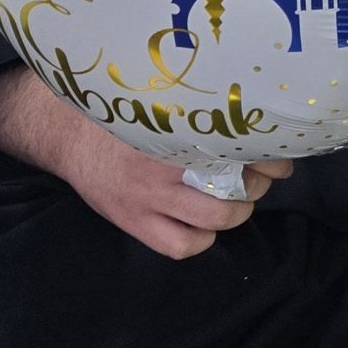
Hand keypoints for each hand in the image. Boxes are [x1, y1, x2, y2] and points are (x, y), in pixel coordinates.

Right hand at [0, 67, 291, 259]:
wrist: (67, 133)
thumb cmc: (125, 113)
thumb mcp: (164, 101)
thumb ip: (201, 108)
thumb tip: (253, 107)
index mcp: (178, 128)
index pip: (243, 147)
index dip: (271, 154)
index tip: (280, 151)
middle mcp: (166, 163)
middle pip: (238, 187)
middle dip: (259, 184)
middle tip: (261, 175)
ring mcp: (148, 197)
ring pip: (216, 219)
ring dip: (238, 212)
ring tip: (239, 199)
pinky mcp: (133, 221)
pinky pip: (181, 245)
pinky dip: (201, 240)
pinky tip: (204, 224)